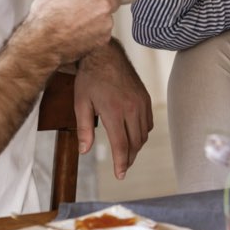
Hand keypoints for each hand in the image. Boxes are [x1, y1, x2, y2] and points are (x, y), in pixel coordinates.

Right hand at [24, 0, 118, 64]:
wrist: (42, 42)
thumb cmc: (46, 13)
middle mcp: (104, 5)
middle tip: (84, 1)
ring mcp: (106, 23)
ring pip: (109, 14)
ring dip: (99, 13)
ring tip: (79, 17)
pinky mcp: (104, 38)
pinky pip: (105, 28)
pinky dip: (96, 27)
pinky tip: (81, 28)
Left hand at [74, 42, 152, 178]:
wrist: (104, 54)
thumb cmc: (89, 78)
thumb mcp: (81, 103)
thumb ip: (84, 129)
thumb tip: (84, 151)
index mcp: (114, 111)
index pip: (121, 145)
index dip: (121, 163)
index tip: (119, 175)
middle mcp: (131, 108)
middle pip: (135, 143)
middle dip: (129, 158)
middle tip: (122, 167)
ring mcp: (141, 102)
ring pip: (144, 134)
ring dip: (136, 147)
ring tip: (126, 153)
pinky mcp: (145, 98)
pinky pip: (148, 123)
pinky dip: (142, 133)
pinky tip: (133, 135)